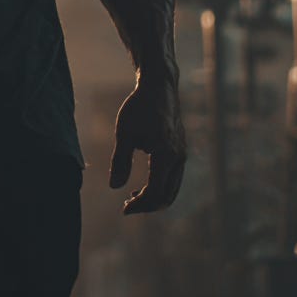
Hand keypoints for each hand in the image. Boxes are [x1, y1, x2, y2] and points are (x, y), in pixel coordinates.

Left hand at [110, 78, 186, 214]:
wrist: (159, 87)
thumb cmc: (139, 107)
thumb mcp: (124, 132)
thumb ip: (120, 161)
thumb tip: (114, 188)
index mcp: (165, 155)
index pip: (155, 193)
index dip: (140, 205)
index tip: (124, 209)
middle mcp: (178, 158)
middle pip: (167, 196)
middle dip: (147, 206)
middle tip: (127, 206)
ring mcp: (182, 155)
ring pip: (172, 189)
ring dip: (154, 198)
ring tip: (132, 197)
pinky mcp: (181, 151)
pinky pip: (174, 179)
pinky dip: (160, 188)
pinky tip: (143, 185)